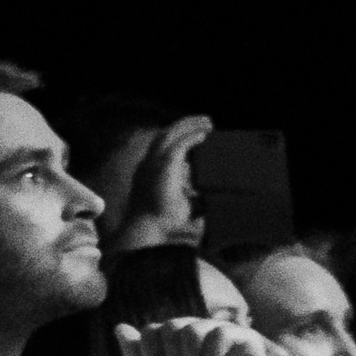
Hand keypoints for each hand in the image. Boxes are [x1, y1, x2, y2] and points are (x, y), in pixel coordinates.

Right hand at [107, 115, 210, 251]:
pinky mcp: (165, 165)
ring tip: (208, 123)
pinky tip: (205, 134)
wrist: (151, 232)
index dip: (178, 140)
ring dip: (190, 125)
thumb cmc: (162, 226)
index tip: (197, 138)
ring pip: (170, 134)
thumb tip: (203, 196)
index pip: (162, 150)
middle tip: (205, 123)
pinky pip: (180, 143)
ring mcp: (153, 164)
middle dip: (184, 126)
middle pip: (164, 136)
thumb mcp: (179, 207)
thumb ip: (189, 197)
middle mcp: (147, 166)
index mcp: (148, 175)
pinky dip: (193, 136)